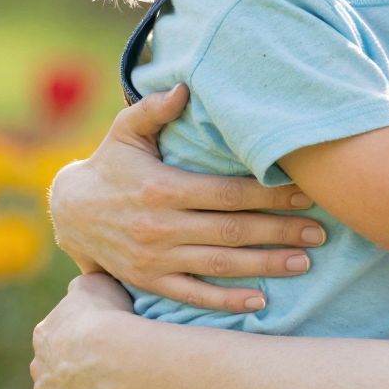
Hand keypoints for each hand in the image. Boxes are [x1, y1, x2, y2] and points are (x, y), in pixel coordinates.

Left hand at [31, 272, 135, 388]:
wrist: (112, 356)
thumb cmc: (109, 317)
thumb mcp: (95, 283)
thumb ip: (83, 288)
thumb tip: (80, 292)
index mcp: (45, 332)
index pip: (57, 338)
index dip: (81, 342)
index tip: (105, 346)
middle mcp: (38, 365)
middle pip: (52, 370)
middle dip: (73, 374)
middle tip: (108, 374)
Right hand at [47, 83, 324, 311]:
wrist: (68, 213)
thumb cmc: (109, 165)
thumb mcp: (125, 131)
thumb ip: (153, 109)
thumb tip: (184, 87)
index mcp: (163, 188)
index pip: (229, 193)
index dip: (271, 194)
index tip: (307, 192)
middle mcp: (161, 226)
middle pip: (233, 230)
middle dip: (280, 231)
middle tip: (320, 232)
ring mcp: (155, 258)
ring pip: (220, 264)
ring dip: (265, 265)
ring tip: (304, 262)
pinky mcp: (149, 281)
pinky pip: (193, 295)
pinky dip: (226, 301)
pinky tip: (259, 301)